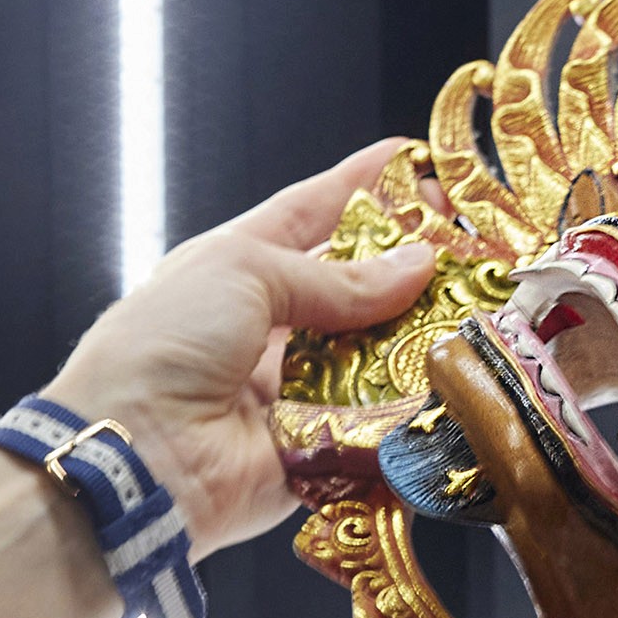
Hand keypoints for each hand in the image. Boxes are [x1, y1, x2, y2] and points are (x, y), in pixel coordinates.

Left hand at [45, 140, 435, 560]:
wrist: (137, 455)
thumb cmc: (165, 342)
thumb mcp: (245, 273)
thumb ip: (337, 276)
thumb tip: (419, 265)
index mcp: (239, 266)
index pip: (312, 213)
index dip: (363, 185)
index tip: (420, 162)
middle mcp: (270, 326)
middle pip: (355, 289)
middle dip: (412, 269)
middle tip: (474, 249)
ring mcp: (295, 389)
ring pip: (376, 357)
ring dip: (422, 338)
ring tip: (480, 312)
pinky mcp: (318, 449)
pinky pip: (378, 428)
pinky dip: (413, 410)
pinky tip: (459, 385)